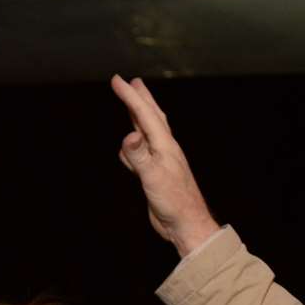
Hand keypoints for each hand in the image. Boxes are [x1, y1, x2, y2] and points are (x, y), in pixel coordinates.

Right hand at [111, 75, 221, 256]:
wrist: (187, 225)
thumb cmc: (174, 202)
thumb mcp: (153, 177)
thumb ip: (139, 156)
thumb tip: (129, 134)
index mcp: (165, 146)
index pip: (145, 115)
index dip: (130, 96)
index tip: (117, 80)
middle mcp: (164, 149)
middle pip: (152, 117)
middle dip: (141, 99)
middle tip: (134, 82)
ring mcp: (161, 161)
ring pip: (147, 132)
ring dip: (139, 117)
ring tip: (134, 106)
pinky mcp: (156, 174)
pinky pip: (142, 152)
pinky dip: (135, 142)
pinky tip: (133, 144)